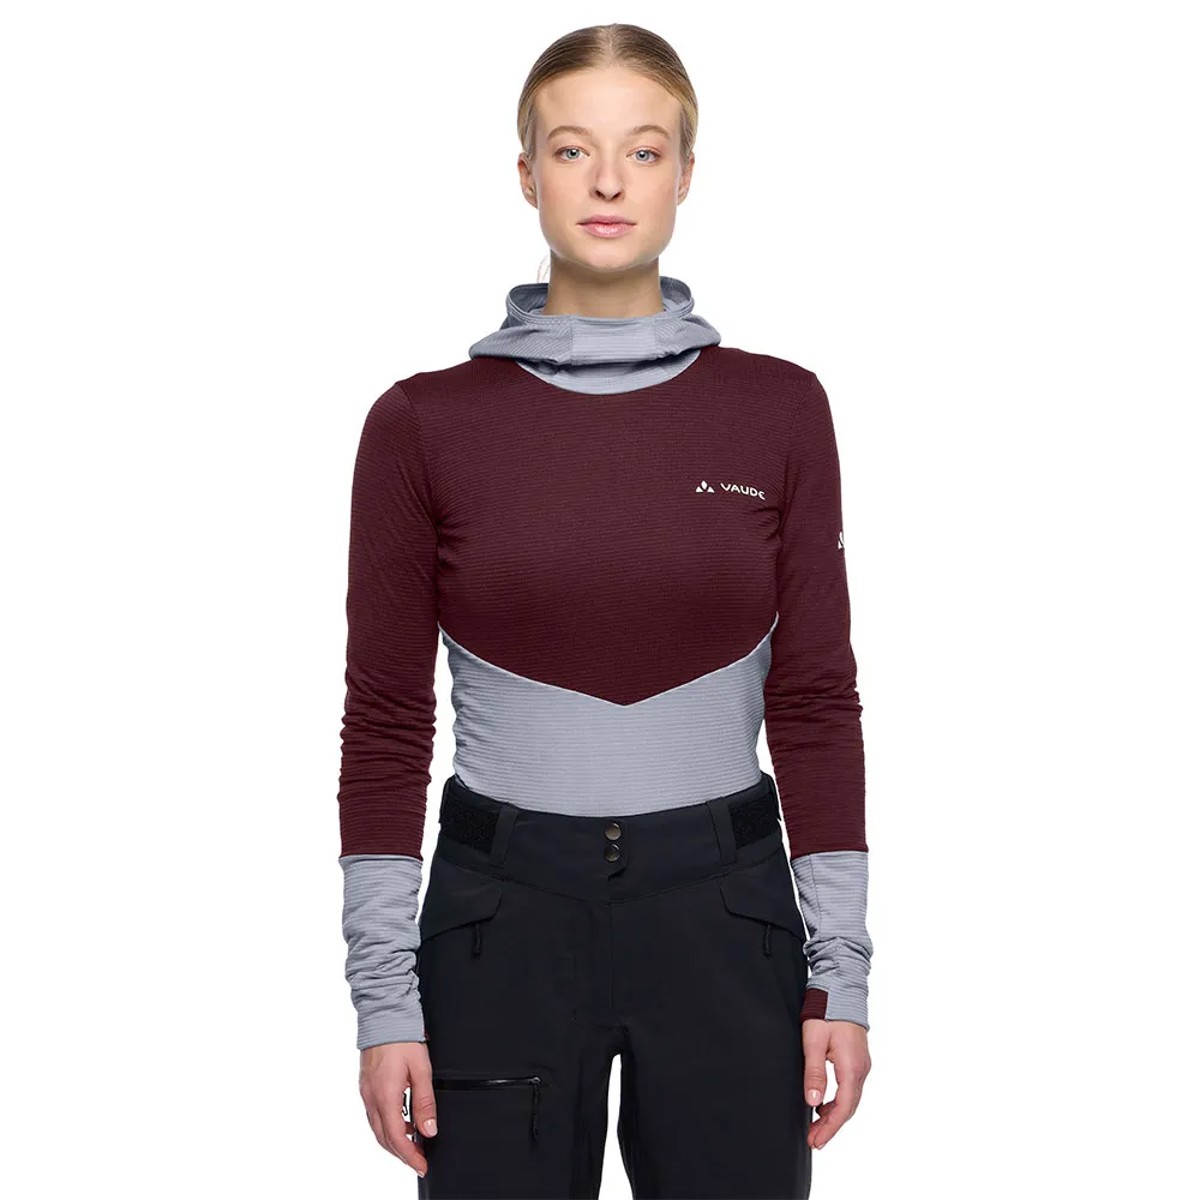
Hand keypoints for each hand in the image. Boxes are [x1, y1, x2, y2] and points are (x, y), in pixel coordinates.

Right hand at [359, 1041, 437, 1176]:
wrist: (384, 1014)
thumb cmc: (403, 1037)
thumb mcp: (421, 1069)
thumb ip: (425, 1102)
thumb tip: (429, 1130)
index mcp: (385, 1096)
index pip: (396, 1138)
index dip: (410, 1156)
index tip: (422, 1165)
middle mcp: (371, 1097)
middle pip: (384, 1138)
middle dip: (401, 1153)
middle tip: (418, 1160)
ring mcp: (366, 1091)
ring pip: (378, 1127)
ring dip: (394, 1140)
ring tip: (413, 1143)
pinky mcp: (366, 1085)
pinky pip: (375, 1114)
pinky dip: (388, 1124)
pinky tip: (402, 1120)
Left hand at [802, 1018, 870, 1149]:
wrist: (842, 988)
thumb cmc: (826, 1011)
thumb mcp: (813, 1042)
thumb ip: (814, 1073)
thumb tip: (813, 1103)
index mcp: (851, 1068)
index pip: (842, 1108)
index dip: (829, 1128)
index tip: (815, 1141)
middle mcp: (861, 1070)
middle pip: (848, 1108)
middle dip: (831, 1126)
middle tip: (813, 1140)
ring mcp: (862, 1065)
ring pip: (850, 1099)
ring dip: (834, 1115)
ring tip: (816, 1127)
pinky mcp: (858, 1060)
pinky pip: (851, 1088)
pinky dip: (838, 1102)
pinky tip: (824, 1105)